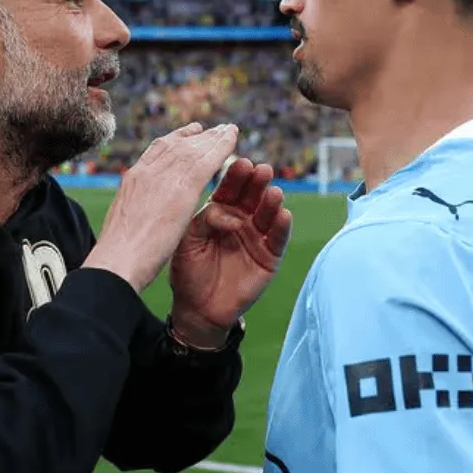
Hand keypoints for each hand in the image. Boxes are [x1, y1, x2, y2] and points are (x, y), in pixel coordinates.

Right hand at [84, 123, 240, 293]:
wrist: (116, 261)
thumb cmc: (116, 255)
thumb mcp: (123, 224)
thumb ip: (135, 213)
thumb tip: (137, 217)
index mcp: (132, 180)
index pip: (157, 151)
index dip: (175, 140)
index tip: (189, 133)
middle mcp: (147, 172)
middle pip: (177, 145)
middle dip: (197, 136)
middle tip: (215, 128)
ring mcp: (164, 178)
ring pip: (193, 149)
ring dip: (213, 138)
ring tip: (229, 130)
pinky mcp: (182, 190)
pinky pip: (207, 162)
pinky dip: (221, 149)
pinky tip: (234, 142)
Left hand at [170, 159, 291, 342]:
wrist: (197, 308)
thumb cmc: (188, 271)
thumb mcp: (188, 240)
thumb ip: (204, 221)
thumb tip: (227, 213)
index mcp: (218, 212)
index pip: (229, 189)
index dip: (235, 177)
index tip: (241, 163)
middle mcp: (240, 220)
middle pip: (251, 196)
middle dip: (256, 182)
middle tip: (261, 170)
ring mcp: (256, 237)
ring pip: (267, 214)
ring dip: (271, 202)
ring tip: (274, 192)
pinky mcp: (269, 257)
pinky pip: (278, 239)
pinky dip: (282, 227)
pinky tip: (284, 215)